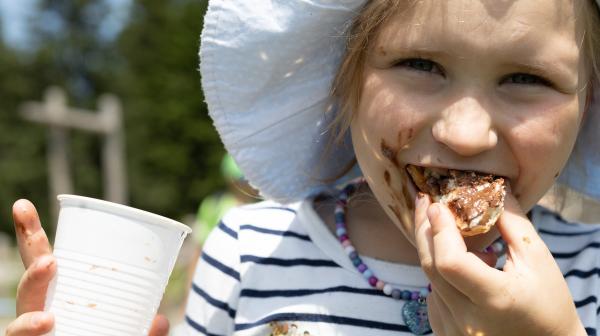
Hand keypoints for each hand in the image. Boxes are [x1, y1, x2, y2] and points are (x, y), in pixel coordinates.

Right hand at [5, 199, 169, 335]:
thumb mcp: (131, 329)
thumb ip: (146, 329)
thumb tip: (161, 321)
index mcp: (59, 293)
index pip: (42, 259)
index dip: (30, 233)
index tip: (23, 204)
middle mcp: (40, 312)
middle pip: (28, 291)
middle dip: (34, 274)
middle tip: (49, 263)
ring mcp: (34, 334)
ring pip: (20, 326)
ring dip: (29, 320)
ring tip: (47, 318)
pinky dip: (30, 333)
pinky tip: (44, 326)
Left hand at [414, 193, 586, 335]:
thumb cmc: (548, 301)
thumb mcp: (538, 258)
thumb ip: (511, 221)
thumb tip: (490, 186)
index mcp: (495, 298)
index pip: (451, 262)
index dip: (440, 229)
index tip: (437, 204)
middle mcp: (468, 318)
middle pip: (430, 267)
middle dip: (425, 229)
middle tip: (426, 203)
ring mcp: (454, 329)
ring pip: (429, 279)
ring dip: (436, 252)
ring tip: (459, 239)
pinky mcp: (446, 332)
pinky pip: (432, 295)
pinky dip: (440, 275)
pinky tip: (461, 270)